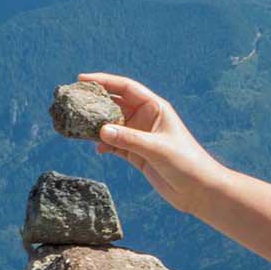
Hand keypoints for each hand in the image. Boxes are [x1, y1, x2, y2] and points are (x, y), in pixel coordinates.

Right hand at [73, 70, 218, 197]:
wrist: (198, 190)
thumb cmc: (185, 163)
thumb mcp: (156, 148)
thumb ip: (129, 139)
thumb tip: (101, 130)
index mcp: (155, 108)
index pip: (126, 88)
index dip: (104, 81)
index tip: (82, 79)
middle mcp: (146, 118)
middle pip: (115, 104)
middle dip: (95, 102)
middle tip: (72, 100)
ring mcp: (139, 136)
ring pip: (112, 125)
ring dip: (96, 125)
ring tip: (76, 124)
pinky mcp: (136, 153)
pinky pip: (114, 144)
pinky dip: (103, 144)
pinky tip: (95, 148)